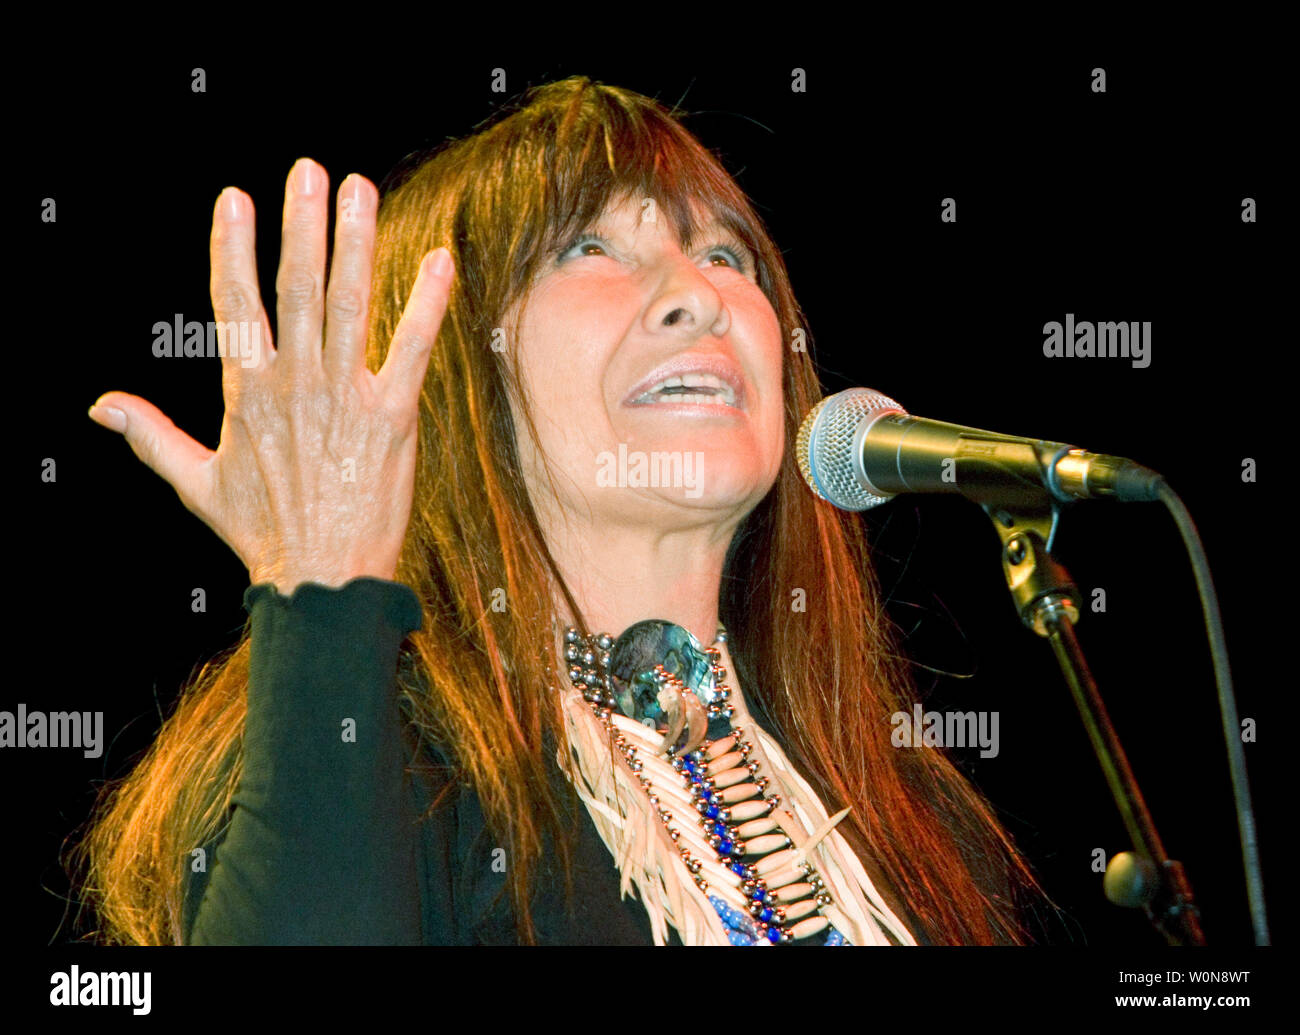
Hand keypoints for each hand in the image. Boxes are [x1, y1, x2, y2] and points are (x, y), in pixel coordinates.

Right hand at [88, 158, 453, 594]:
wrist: (323, 579)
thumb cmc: (263, 534)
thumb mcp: (195, 483)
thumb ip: (151, 436)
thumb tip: (100, 406)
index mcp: (247, 391)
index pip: (235, 302)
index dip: (234, 247)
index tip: (234, 198)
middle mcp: (295, 384)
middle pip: (296, 288)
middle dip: (301, 225)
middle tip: (308, 171)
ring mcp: (345, 398)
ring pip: (349, 306)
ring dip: (356, 244)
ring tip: (359, 189)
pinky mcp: (393, 418)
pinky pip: (412, 349)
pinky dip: (427, 304)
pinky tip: (441, 261)